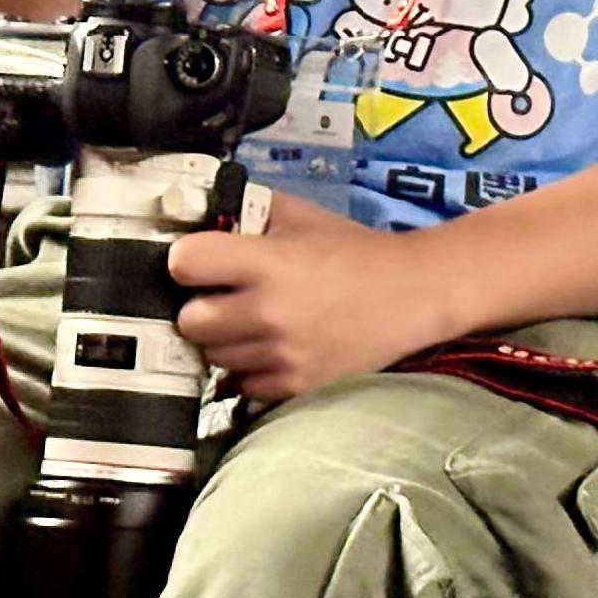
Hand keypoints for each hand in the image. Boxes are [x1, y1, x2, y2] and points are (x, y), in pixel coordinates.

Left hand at [170, 192, 446, 400]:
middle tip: (225, 297)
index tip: (199, 262)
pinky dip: (251, 370)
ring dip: (226, 341)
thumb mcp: (300, 216)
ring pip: (213, 357)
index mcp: (267, 263)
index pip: (184, 263)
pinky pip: (243, 385)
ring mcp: (281, 355)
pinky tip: (273, 347)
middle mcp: (269, 312)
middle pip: (189, 320)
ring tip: (255, 322)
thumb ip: (248, 211)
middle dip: (202, 306)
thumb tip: (199, 211)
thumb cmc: (356, 253)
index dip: (187, 260)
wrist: (413, 293)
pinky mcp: (296, 386)